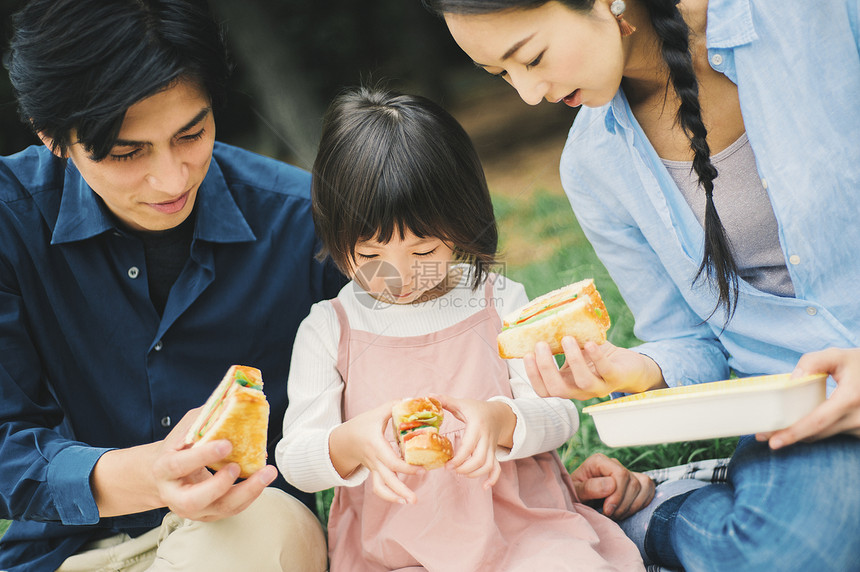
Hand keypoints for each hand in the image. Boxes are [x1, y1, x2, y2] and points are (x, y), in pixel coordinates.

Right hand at [151, 407, 276, 520]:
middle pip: (195, 499)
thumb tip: (234, 399)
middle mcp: (175, 495)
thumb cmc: (178, 448)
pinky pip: (233, 508)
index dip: (203, 456)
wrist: (164, 477)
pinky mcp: (210, 514)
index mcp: (164, 469)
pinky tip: (263, 478)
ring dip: (247, 492)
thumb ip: (205, 418)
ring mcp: (193, 509)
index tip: (226, 444)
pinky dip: (251, 493)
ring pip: (221, 508)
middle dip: (221, 484)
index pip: (180, 465)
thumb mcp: (185, 430)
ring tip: (267, 473)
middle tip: (239, 466)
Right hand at [329, 401, 421, 503]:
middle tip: (415, 498)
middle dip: (402, 489)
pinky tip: (402, 500)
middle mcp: (374, 459)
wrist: (344, 439)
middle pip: (387, 479)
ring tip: (411, 502)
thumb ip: (394, 406)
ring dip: (395, 497)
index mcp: (376, 445)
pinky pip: (379, 488)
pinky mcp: (375, 472)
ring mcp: (374, 468)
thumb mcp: (376, 413)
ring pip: (381, 487)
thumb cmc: (362, 425)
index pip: (392, 461)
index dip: (407, 467)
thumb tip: (413, 399)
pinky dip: (389, 495)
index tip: (422, 468)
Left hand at [433, 395, 513, 489]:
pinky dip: (493, 479)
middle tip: (451, 469)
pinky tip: (484, 487)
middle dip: (464, 468)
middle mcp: (486, 438)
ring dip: (474, 474)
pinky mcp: (493, 454)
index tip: (447, 464)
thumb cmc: (476, 409)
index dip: (458, 459)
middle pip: (480, 460)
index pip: (468, 447)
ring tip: (461, 473)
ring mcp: (491, 447)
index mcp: (477, 426)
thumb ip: (445, 401)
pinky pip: (497, 468)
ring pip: (488, 466)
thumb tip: (429, 396)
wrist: (498, 413)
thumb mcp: (462, 403)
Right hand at [523, 337, 664, 399]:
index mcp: (566, 385)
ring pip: (582, 382)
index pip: (544, 390)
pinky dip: (596, 357)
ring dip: (573, 359)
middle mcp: (580, 390)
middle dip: (546, 367)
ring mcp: (598, 386)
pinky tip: (589, 343)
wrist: (627, 366)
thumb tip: (538, 322)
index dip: (533, 375)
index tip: (526, 354)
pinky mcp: (616, 378)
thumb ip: (558, 345)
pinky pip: (605, 370)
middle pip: (558, 389)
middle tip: (541, 345)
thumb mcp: (574, 352)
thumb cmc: (596, 357)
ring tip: (567, 338)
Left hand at [569, 453, 654, 519]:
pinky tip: (627, 511)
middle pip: (633, 483)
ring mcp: (626, 472)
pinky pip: (649, 489)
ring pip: (644, 486)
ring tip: (616, 515)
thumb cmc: (575, 496)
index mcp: (599, 461)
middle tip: (610, 515)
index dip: (617, 495)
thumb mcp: (575, 493)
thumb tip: (611, 485)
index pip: (620, 474)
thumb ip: (589, 488)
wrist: (579, 502)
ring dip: (632, 506)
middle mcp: (614, 464)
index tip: (607, 511)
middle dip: (623, 504)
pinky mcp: (635, 482)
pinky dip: (641, 503)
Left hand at [756, 347, 859, 448]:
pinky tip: (798, 424)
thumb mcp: (839, 355)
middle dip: (789, 435)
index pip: (817, 422)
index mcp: (850, 400)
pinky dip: (815, 429)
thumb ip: (813, 362)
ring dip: (801, 433)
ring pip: (824, 434)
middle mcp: (857, 419)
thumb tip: (793, 381)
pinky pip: (832, 432)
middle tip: (762, 436)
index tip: (773, 442)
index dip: (793, 433)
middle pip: (816, 433)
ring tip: (776, 430)